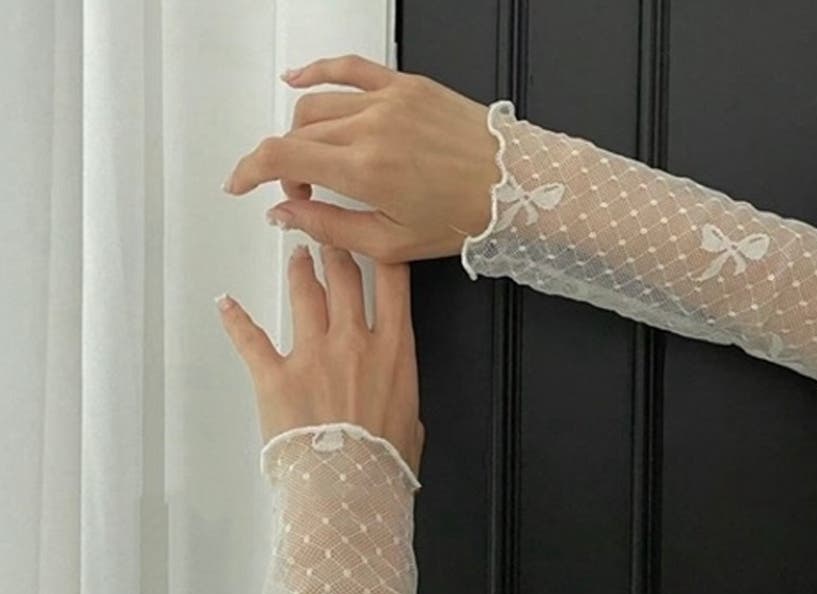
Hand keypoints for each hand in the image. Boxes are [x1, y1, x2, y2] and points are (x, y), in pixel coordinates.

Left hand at [216, 244, 424, 477]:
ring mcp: (313, 355)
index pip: (392, 284)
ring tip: (296, 258)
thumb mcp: (411, 425)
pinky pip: (251, 338)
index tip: (375, 239)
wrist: (349, 488)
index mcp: (393, 352)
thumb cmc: (383, 464)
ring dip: (300, 271)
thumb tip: (397, 403)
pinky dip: (235, 319)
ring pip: (305, 294)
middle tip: (329, 238)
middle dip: (336, 250)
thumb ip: (403, 400)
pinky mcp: (276, 375)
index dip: (383, 253)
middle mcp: (353, 342)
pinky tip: (226, 304)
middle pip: (345, 277)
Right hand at [222, 54, 500, 263]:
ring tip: (316, 163)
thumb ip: (330, 228)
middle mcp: (370, 127)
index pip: (282, 158)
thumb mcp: (391, 244)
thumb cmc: (463, 217)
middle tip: (301, 196)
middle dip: (285, 168)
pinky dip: (316, 72)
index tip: (240, 184)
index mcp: (365, 170)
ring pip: (316, 106)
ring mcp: (387, 100)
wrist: (516, 186)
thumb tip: (286, 216)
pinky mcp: (405, 85)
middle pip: (296, 135)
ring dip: (302, 135)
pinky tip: (297, 80)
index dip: (250, 170)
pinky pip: (348, 68)